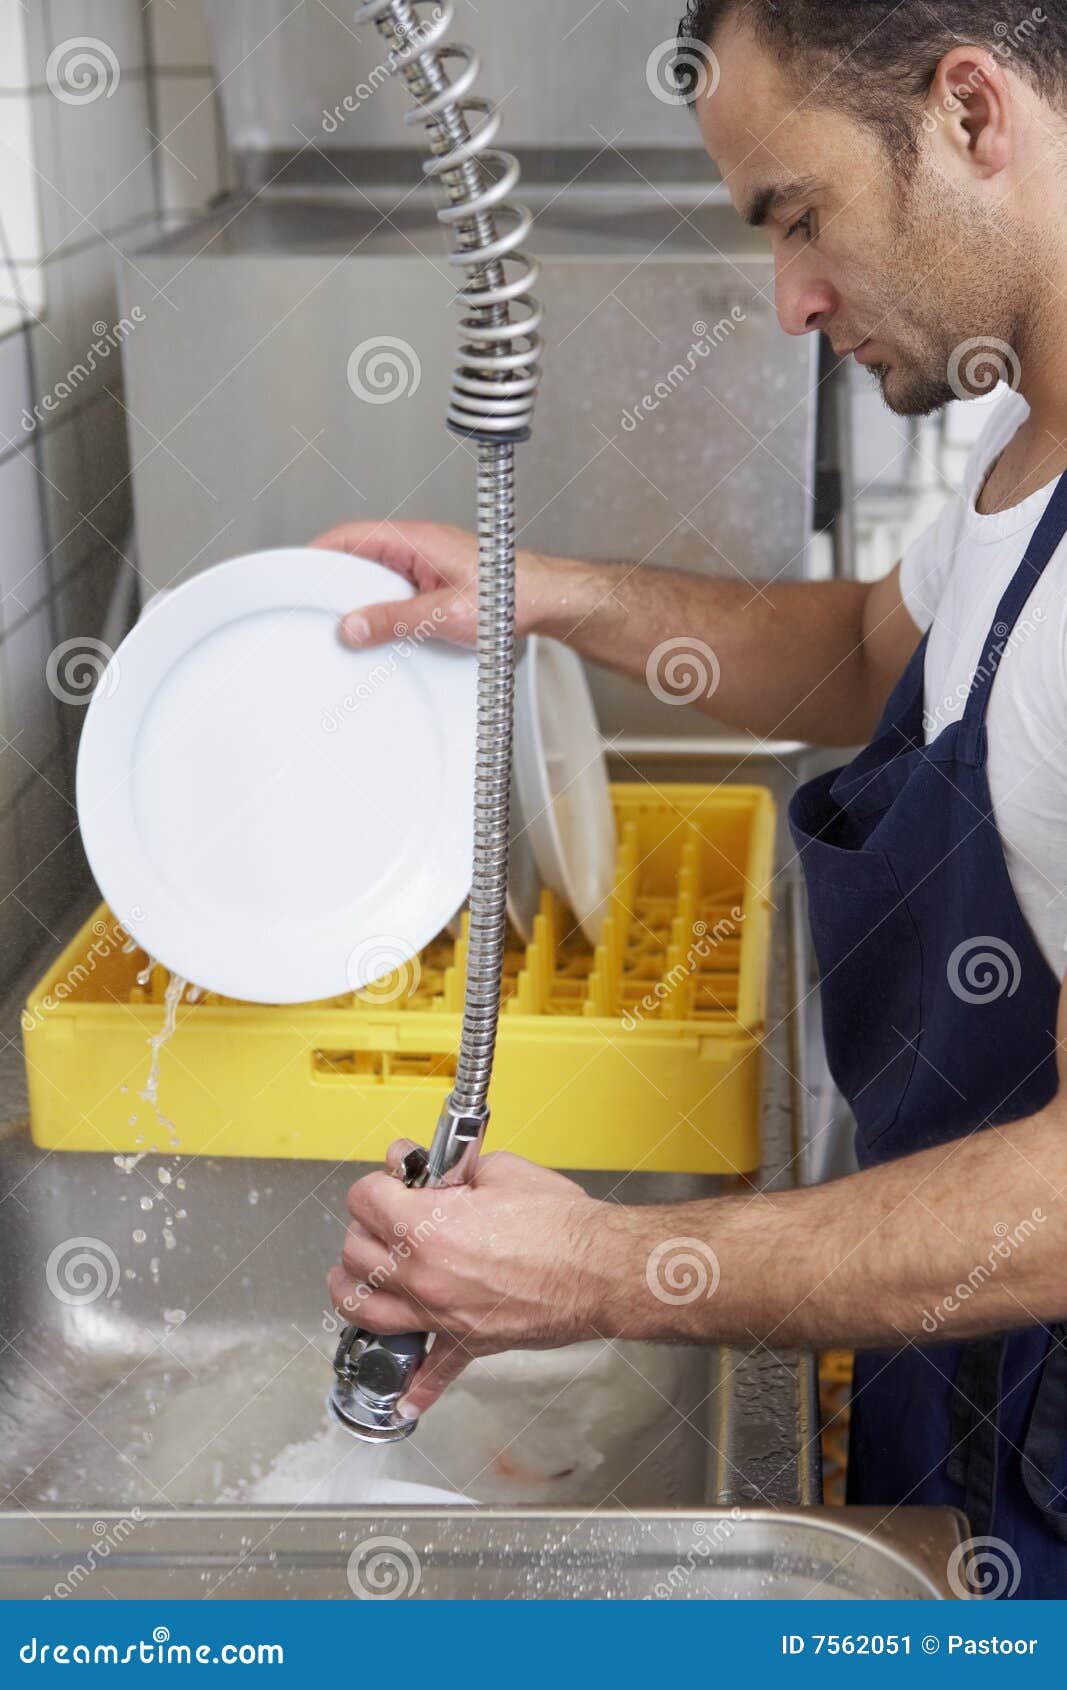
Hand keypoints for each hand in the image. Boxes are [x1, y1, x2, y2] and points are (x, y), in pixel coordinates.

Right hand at [309, 519, 575, 650]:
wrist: (549, 603)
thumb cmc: (512, 597)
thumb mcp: (446, 616)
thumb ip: (396, 621)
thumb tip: (353, 626)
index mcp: (417, 540)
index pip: (352, 536)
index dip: (320, 554)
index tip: (297, 574)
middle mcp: (420, 547)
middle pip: (360, 557)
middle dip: (337, 582)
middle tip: (318, 610)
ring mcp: (427, 564)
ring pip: (378, 576)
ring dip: (363, 598)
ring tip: (349, 625)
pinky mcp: (436, 583)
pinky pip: (396, 590)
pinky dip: (383, 607)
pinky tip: (383, 630)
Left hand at [326, 1141, 618, 1416]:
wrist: (601, 1269)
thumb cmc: (561, 1223)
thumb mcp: (502, 1172)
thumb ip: (454, 1169)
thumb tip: (430, 1167)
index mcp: (427, 1227)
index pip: (365, 1198)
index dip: (377, 1183)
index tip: (392, 1181)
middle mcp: (424, 1275)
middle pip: (355, 1253)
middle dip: (365, 1227)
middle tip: (386, 1218)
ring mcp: (440, 1314)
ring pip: (363, 1312)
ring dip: (353, 1291)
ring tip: (361, 1278)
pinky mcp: (467, 1343)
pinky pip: (431, 1374)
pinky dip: (415, 1387)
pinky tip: (405, 1395)